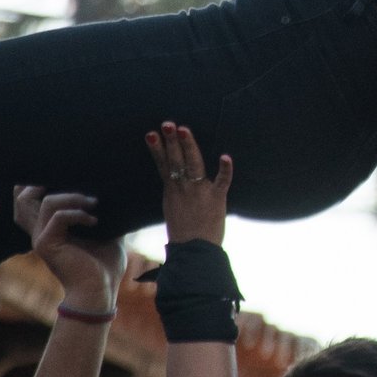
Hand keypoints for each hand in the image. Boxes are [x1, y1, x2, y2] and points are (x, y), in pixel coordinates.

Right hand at [14, 185, 126, 306]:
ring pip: (45, 202)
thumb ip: (99, 211)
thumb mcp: (105, 231)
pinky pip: (58, 216)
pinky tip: (94, 220)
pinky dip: (78, 213)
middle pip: (22, 198)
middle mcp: (40, 231)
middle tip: (70, 179)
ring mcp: (41, 238)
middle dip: (44, 182)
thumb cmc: (104, 265)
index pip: (26, 199)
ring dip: (73, 196)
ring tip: (93, 203)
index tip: (65, 173)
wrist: (99, 292)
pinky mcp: (47, 245)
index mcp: (49, 227)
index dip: (35, 182)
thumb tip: (114, 189)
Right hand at [146, 122, 233, 244]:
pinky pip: (222, 181)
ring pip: (194, 164)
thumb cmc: (184, 231)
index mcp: (172, 190)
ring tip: (183, 129)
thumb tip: (174, 174)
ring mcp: (200, 191)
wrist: (195, 252)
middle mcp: (184, 188)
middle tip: (167, 124)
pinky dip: (225, 169)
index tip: (151, 133)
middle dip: (170, 141)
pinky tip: (226, 156)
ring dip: (188, 146)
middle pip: (176, 160)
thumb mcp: (173, 206)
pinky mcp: (217, 198)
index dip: (157, 148)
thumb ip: (175, 189)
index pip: (163, 164)